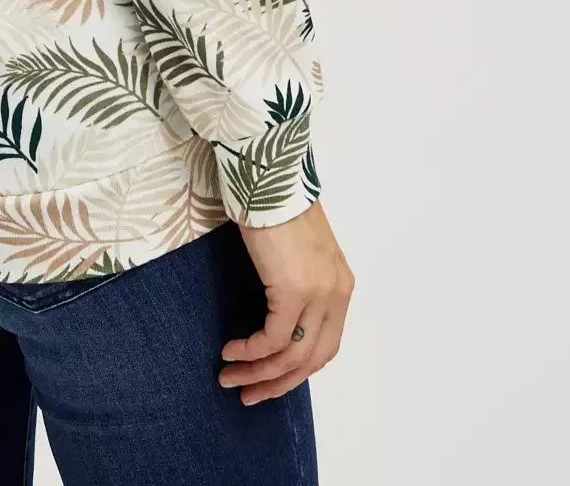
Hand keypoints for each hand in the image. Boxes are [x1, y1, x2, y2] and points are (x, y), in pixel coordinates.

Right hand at [218, 200, 353, 404]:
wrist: (271, 177)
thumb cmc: (277, 205)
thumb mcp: (298, 250)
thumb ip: (299, 280)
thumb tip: (279, 312)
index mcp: (340, 286)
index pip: (324, 346)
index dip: (297, 370)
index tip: (268, 380)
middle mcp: (336, 294)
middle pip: (311, 360)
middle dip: (277, 383)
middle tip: (247, 394)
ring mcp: (318, 294)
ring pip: (291, 356)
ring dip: (257, 373)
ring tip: (229, 377)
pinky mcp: (293, 290)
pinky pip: (272, 339)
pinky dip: (250, 352)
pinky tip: (230, 351)